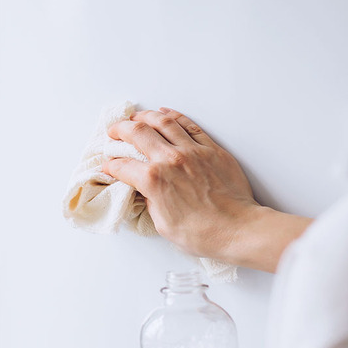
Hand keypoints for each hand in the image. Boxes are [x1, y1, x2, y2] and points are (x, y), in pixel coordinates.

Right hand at [103, 107, 259, 263]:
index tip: (109, 165)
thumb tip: (146, 191)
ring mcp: (193, 151)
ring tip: (136, 118)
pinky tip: (165, 113)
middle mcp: (171, 160)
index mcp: (154, 181)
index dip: (111, 165)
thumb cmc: (203, 234)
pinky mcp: (212, 149)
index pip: (123, 166)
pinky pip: (189, 125)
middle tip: (114, 132)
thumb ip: (151, 202)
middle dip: (121, 130)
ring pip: (163, 122)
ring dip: (145, 117)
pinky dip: (174, 116)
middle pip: (138, 133)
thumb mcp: (163, 224)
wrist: (238, 229)